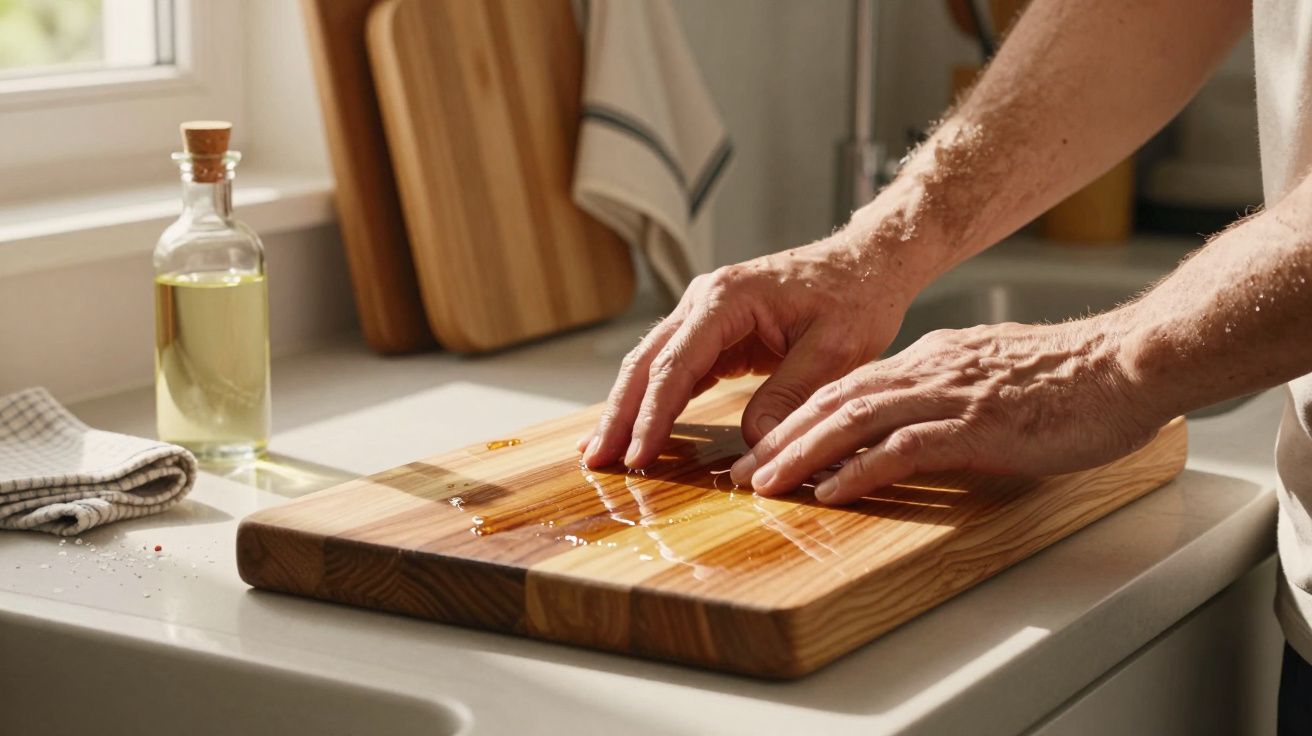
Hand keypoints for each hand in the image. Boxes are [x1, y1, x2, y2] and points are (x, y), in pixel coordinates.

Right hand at [579, 230, 925, 469]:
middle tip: (595, 461)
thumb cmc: (855, 298)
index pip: (676, 364)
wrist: (866, 264)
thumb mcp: (834, 351)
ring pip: (651, 366)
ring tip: (601, 454)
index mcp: (727, 298)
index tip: (637, 456)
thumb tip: (753, 445)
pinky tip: (635, 432)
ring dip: (626, 410)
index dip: (653, 415)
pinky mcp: (714, 332)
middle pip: (646, 363)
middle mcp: (703, 300)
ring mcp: (704, 315)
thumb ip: (790, 395)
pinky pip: (674, 370)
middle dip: (619, 415)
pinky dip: (653, 402)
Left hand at [729, 317, 1165, 504]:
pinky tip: (831, 492)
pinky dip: (859, 470)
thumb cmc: (1073, 379)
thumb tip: (921, 426)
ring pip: (854, 419)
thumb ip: (952, 395)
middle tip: (742, 472)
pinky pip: (902, 448)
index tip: (767, 445)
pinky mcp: (974, 424)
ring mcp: (949, 396)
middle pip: (835, 401)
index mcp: (932, 360)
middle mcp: (929, 371)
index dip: (801, 417)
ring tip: (765, 483)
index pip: (849, 387)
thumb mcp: (993, 380)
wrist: (1127, 363)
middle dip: (782, 437)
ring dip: (803, 454)